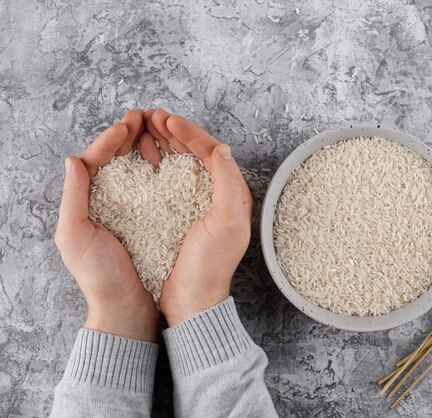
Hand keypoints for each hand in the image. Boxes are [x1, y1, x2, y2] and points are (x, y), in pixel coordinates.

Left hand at [55, 110, 159, 341]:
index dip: (111, 139)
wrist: (127, 308)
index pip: (96, 160)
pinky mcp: (152, 220)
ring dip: (146, 146)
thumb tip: (73, 159)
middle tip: (145, 116)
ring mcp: (131, 211)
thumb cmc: (100, 277)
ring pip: (137, 169)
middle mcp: (108, 202)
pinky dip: (161, 168)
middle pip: (117, 159)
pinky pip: (155, 187)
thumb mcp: (75, 236)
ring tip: (158, 129)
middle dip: (130, 135)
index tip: (127, 124)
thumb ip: (73, 197)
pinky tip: (170, 159)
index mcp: (86, 203)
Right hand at [140, 109, 252, 325]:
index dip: (189, 132)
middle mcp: (217, 195)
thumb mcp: (227, 222)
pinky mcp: (179, 215)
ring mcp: (197, 204)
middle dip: (174, 132)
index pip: (211, 152)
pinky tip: (144, 157)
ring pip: (182, 163)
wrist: (193, 299)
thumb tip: (222, 147)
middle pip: (195, 153)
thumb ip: (228, 183)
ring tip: (145, 128)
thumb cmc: (210, 265)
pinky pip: (170, 181)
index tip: (167, 119)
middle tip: (152, 116)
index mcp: (231, 194)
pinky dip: (158, 164)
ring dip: (165, 144)